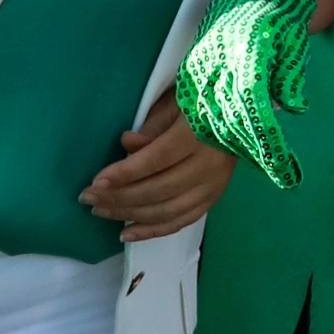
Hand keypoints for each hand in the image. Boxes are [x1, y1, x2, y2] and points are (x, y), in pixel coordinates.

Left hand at [83, 91, 235, 237]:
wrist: (246, 113)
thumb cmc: (205, 100)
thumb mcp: (178, 101)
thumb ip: (152, 124)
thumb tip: (127, 145)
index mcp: (199, 136)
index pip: (157, 159)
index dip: (126, 173)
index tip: (96, 181)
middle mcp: (209, 166)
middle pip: (159, 189)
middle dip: (119, 196)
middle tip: (88, 198)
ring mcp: (213, 186)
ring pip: (167, 210)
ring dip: (130, 214)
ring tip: (100, 212)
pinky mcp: (213, 198)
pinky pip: (181, 221)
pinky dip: (152, 230)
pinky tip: (126, 233)